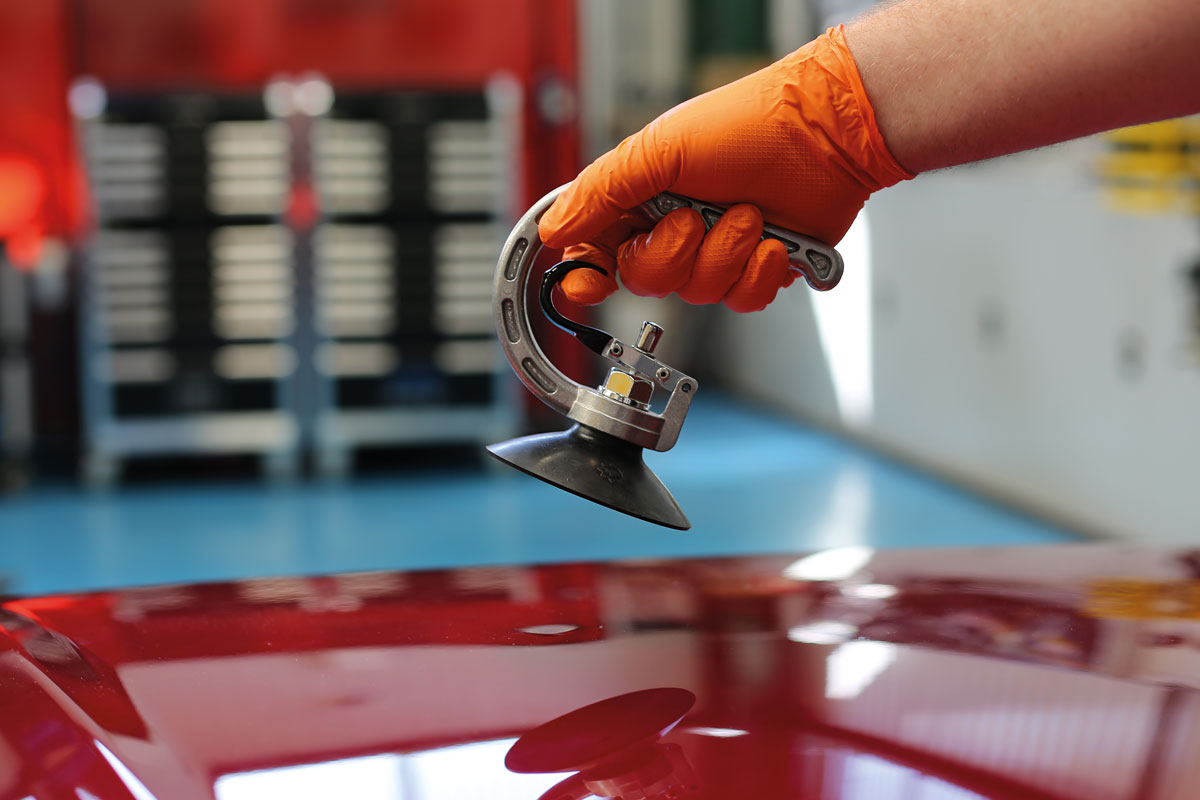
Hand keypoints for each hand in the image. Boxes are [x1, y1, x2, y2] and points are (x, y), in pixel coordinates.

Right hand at [538, 25, 910, 311]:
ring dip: (728, 254)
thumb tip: (554, 230)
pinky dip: (760, 272)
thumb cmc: (746, 125)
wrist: (825, 134)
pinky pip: (744, 300)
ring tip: (749, 214)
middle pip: (647, 280)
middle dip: (677, 253)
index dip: (587, 275)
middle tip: (698, 216)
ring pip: (699, 294)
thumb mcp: (658, 151)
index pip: (596, 251)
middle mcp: (675, 229)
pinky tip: (774, 242)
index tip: (588, 284)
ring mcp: (717, 251)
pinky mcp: (757, 269)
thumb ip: (601, 193)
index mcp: (642, 200)